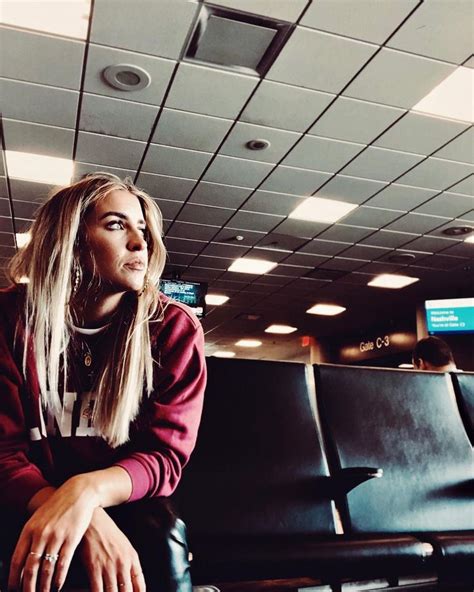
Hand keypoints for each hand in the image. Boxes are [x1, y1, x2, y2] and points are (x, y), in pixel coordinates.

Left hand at [8, 475, 98, 591]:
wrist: (78, 493)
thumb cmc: (58, 507)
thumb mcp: (39, 518)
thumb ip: (30, 537)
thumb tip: (22, 561)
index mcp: (29, 529)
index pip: (17, 560)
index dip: (14, 578)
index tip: (14, 589)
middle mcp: (41, 534)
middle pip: (30, 567)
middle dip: (28, 587)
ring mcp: (56, 537)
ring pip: (46, 568)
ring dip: (44, 585)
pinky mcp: (71, 538)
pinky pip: (62, 563)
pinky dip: (59, 578)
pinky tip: (58, 586)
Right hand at [80, 508, 145, 591]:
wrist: (94, 521)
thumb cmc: (109, 534)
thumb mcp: (125, 546)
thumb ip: (129, 563)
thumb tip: (132, 582)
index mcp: (132, 558)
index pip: (140, 584)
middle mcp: (123, 563)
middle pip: (127, 591)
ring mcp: (109, 566)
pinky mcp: (94, 567)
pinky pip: (97, 589)